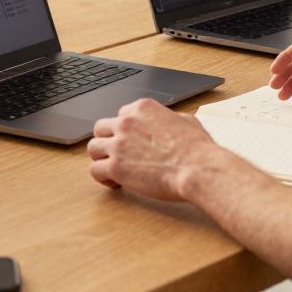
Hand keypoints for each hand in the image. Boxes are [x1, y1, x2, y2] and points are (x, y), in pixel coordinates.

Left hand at [86, 98, 228, 201]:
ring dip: (101, 158)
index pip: (121, 114)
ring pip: (93, 148)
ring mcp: (119, 144)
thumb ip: (170, 118)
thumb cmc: (198, 149)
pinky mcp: (116, 167)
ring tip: (113, 169)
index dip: (125, 130)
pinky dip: (102, 178)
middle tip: (117, 155)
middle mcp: (127, 122)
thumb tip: (171, 122)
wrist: (198, 169)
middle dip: (108, 142)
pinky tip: (114, 182)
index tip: (130, 142)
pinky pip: (95, 170)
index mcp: (143, 108)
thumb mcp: (186, 121)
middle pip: (101, 128)